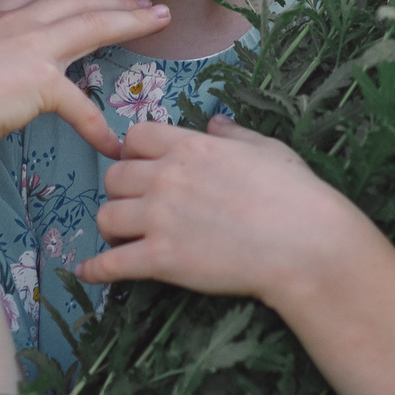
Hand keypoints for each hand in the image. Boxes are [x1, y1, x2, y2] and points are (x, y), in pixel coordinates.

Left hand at [76, 116, 378, 308]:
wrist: (306, 245)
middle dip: (121, 191)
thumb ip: (233, 134)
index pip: (135, 138)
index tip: (140, 167)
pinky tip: (88, 272)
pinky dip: (96, 269)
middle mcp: (167, 177)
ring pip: (106, 217)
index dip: (134, 153)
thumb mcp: (267, 149)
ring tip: (122, 238)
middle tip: (134, 205)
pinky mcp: (161, 259)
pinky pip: (111, 263)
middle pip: (113, 176)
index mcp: (191, 145)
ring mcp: (160, 218)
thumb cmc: (296, 195)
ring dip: (112, 227)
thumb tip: (215, 122)